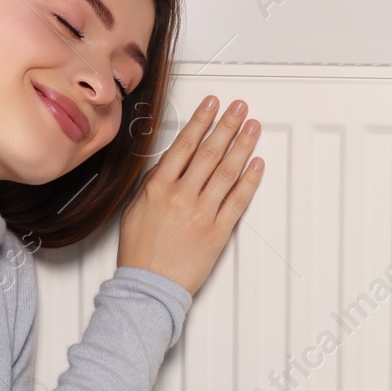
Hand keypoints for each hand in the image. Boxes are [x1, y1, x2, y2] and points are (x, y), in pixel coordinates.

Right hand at [117, 95, 263, 296]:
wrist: (149, 286)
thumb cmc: (140, 252)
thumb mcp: (134, 210)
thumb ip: (153, 184)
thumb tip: (170, 163)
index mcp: (158, 188)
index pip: (184, 145)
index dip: (201, 121)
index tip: (212, 104)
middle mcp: (182, 196)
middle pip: (209, 152)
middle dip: (226, 125)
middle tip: (240, 107)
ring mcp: (202, 214)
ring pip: (227, 172)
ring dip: (242, 146)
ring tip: (253, 128)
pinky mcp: (218, 232)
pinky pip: (237, 201)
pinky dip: (249, 181)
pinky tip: (257, 165)